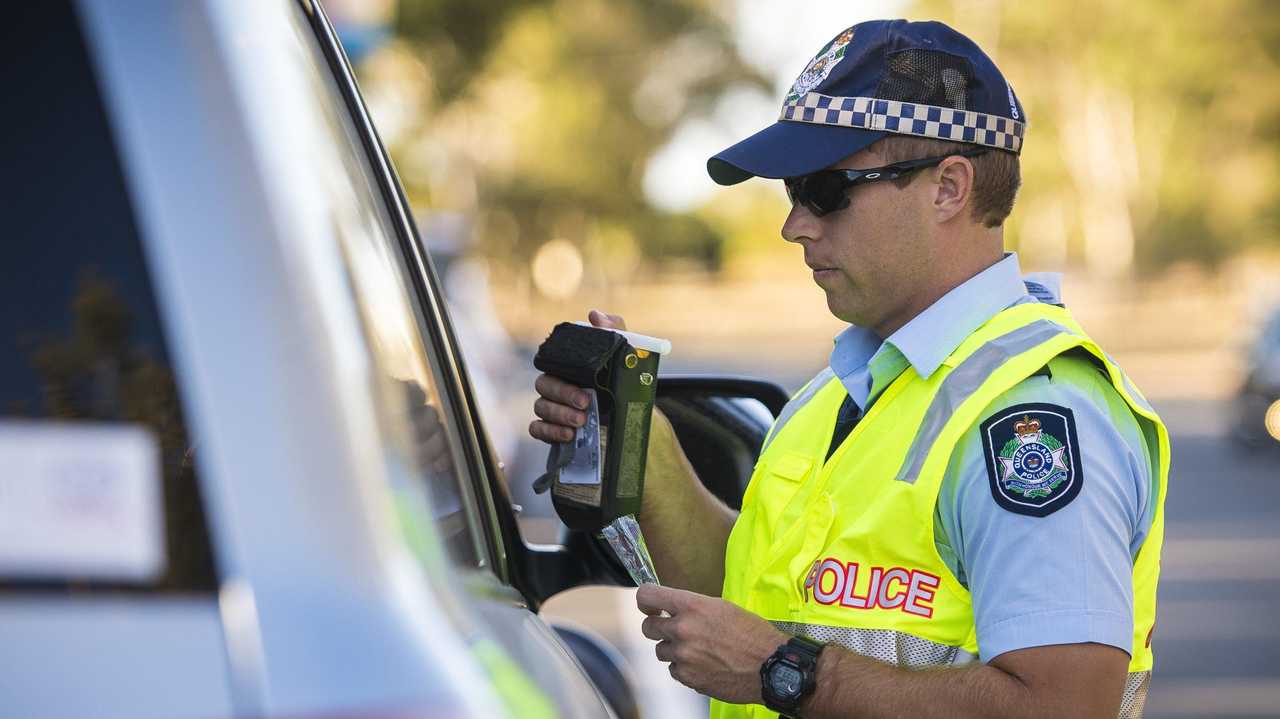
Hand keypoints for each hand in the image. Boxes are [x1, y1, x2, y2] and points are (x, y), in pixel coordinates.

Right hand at [528, 309, 627, 443]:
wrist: (628, 412)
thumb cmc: (621, 378)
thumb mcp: (626, 352)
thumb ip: (614, 330)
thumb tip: (595, 315)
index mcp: (567, 365)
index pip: (551, 364)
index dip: (564, 377)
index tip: (586, 390)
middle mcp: (555, 385)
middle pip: (544, 386)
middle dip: (563, 396)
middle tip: (586, 404)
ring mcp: (551, 407)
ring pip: (540, 408)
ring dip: (559, 415)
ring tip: (580, 422)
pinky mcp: (551, 428)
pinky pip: (537, 429)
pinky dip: (548, 432)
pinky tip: (567, 435)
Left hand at [637, 584, 787, 703]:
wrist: (770, 667)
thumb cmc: (753, 635)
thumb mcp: (723, 607)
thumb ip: (694, 608)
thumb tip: (675, 609)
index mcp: (692, 606)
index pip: (648, 596)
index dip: (645, 601)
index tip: (649, 606)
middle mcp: (683, 629)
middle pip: (648, 627)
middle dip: (657, 627)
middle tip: (672, 630)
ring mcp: (683, 656)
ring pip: (661, 651)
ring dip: (674, 650)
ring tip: (698, 650)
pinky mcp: (688, 678)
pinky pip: (674, 670)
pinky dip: (685, 668)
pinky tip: (704, 664)